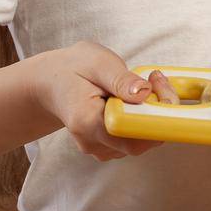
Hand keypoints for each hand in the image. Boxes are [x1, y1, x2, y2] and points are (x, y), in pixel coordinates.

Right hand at [26, 41, 164, 160]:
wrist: (50, 84)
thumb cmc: (73, 69)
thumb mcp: (96, 63)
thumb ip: (121, 79)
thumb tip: (145, 93)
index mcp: (86, 122)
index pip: (132, 136)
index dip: (155, 116)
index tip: (157, 85)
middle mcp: (92, 142)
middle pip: (141, 141)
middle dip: (159, 111)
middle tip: (155, 79)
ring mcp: (100, 148)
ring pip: (141, 140)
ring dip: (153, 113)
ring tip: (144, 83)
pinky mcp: (108, 146)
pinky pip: (136, 137)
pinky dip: (144, 118)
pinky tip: (136, 98)